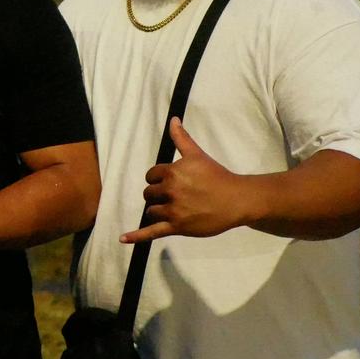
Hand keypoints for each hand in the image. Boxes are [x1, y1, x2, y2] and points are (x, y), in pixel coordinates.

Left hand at [122, 118, 252, 243]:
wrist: (237, 199)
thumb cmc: (217, 176)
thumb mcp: (197, 155)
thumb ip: (181, 138)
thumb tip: (173, 119)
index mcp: (172, 172)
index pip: (151, 176)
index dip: (159, 179)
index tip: (173, 181)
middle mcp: (170, 191)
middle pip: (149, 193)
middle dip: (158, 194)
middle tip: (176, 196)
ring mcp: (173, 210)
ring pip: (151, 211)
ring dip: (158, 210)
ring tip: (175, 209)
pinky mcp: (177, 227)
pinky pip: (152, 232)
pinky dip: (136, 236)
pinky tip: (122, 238)